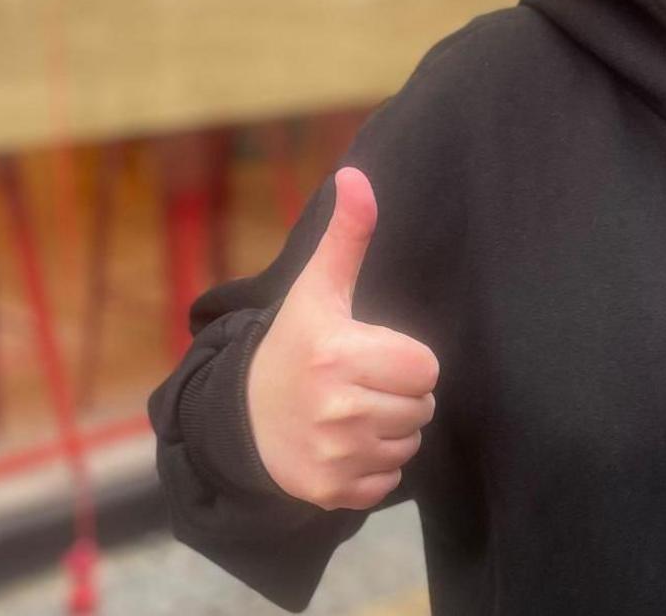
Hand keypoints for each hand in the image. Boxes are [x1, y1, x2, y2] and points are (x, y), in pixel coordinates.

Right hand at [247, 167, 438, 509]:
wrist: (240, 419)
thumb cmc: (293, 347)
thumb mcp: (317, 291)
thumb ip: (346, 236)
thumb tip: (356, 175)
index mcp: (338, 355)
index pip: (426, 366)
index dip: (405, 359)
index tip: (371, 354)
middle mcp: (336, 408)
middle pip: (423, 407)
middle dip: (399, 394)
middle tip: (360, 384)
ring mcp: (333, 455)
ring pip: (410, 443)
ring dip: (389, 430)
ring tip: (350, 412)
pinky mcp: (332, 491)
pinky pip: (390, 481)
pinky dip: (373, 467)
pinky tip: (343, 445)